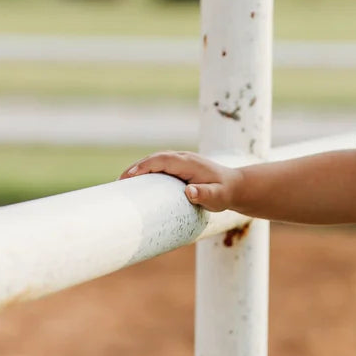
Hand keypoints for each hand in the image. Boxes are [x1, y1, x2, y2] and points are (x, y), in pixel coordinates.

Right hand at [119, 151, 237, 210]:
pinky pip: (159, 166)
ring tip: (123, 183)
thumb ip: (205, 195)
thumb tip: (189, 192)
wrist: (236, 186)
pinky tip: (137, 182)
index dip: (144, 167)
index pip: (161, 161)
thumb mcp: (217, 197)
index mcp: (188, 163)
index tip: (129, 177)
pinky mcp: (180, 167)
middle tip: (119, 183)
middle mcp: (183, 158)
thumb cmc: (225, 194)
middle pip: (153, 159)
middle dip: (135, 168)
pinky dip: (147, 171)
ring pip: (155, 161)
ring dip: (139, 169)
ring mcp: (181, 161)